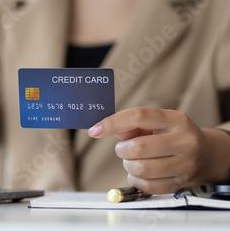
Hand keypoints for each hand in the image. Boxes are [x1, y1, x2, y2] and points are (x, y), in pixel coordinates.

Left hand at [87, 107, 229, 193]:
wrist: (208, 154)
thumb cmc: (174, 136)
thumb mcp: (158, 123)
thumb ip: (132, 125)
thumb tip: (105, 128)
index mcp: (176, 120)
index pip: (139, 116)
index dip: (112, 123)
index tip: (95, 130)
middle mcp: (184, 141)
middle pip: (138, 147)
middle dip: (122, 150)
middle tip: (124, 149)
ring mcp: (185, 164)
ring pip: (141, 168)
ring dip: (128, 165)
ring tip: (133, 160)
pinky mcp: (182, 183)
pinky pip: (148, 186)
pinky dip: (136, 180)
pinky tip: (140, 173)